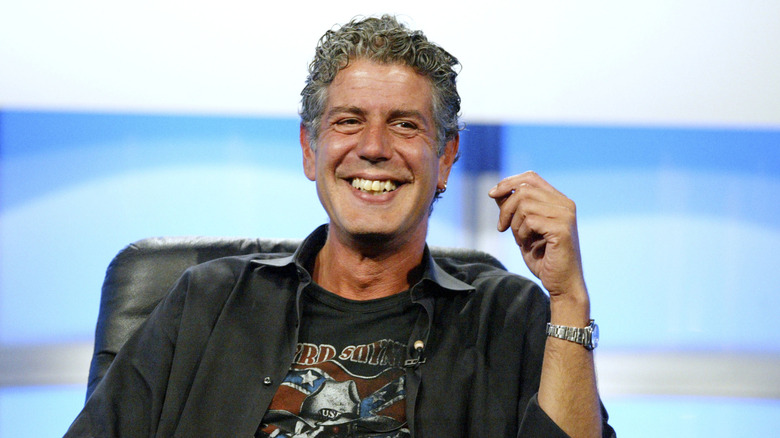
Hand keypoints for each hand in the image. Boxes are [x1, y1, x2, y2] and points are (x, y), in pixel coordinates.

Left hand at [489, 171, 585, 299]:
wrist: (561, 284)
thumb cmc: (543, 258)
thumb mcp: (523, 229)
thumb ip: (514, 210)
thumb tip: (497, 192)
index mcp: (558, 201)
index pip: (531, 178)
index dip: (508, 182)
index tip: (492, 194)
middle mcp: (565, 204)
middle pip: (524, 189)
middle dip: (506, 208)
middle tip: (502, 227)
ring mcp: (565, 215)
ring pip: (524, 205)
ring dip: (514, 224)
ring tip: (521, 239)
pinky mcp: (562, 229)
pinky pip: (530, 221)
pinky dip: (521, 234)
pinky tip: (527, 245)